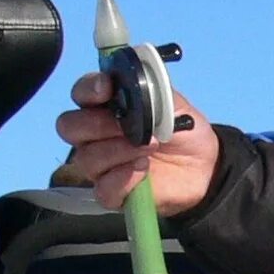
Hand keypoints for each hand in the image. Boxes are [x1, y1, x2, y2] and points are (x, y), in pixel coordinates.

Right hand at [53, 71, 223, 213]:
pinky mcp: (112, 192)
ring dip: (118, 151)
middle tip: (129, 127)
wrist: (204, 164)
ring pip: (86, 158)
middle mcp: (94, 135)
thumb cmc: (181, 129)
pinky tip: (143, 170)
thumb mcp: (172, 101)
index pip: (81, 93)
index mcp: (105, 106)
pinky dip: (122, 178)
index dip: (88, 89)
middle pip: (70, 127)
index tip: (106, 88)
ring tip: (150, 147)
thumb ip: (150, 88)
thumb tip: (132, 80)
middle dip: (98, 124)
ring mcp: (100, 165)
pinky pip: (103, 189)